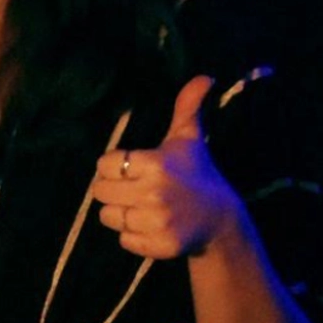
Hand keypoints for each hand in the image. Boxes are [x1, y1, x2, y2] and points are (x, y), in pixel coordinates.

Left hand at [94, 76, 240, 258]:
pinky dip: (132, 236)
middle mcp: (154, 193)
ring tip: (141, 206)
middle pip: (101, 191)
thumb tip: (204, 77)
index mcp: (155, 163)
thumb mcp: (188, 139)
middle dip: (113, 189)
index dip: (113, 166)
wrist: (221, 220)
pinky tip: (150, 225)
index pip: (104, 164)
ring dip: (120, 213)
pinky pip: (123, 240)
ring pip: (108, 217)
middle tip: (134, 188)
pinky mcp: (159, 246)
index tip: (130, 167)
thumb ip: (188, 107)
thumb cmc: (197, 173)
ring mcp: (157, 222)